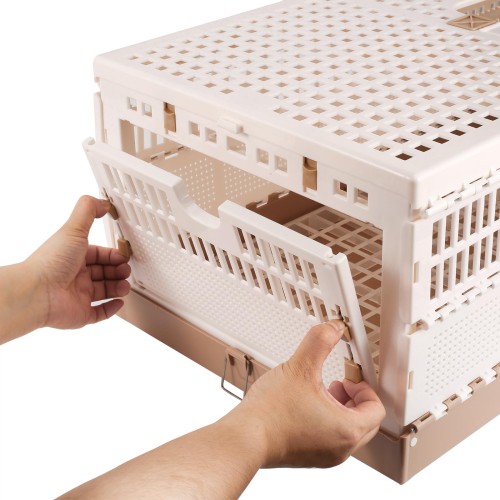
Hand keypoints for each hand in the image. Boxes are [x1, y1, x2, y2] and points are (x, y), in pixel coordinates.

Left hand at [27, 195, 130, 329]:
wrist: (37, 292)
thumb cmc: (51, 262)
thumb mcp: (73, 229)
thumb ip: (88, 211)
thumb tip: (101, 201)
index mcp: (73, 256)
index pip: (98, 254)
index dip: (112, 254)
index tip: (123, 255)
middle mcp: (75, 276)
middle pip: (103, 273)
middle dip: (118, 271)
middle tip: (127, 270)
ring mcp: (77, 296)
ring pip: (104, 292)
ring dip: (118, 287)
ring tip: (125, 285)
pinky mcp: (80, 314)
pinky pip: (99, 313)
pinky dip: (111, 309)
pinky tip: (119, 302)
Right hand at [226, 320, 384, 467]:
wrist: (244, 438)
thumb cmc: (271, 413)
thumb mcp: (299, 366)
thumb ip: (320, 341)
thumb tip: (332, 328)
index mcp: (347, 430)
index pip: (376, 409)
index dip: (364, 388)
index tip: (348, 378)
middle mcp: (340, 449)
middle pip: (365, 422)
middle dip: (352, 399)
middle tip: (337, 385)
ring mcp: (324, 457)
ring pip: (346, 432)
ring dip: (339, 409)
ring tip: (318, 392)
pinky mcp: (308, 458)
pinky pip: (329, 439)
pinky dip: (324, 421)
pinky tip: (302, 405)